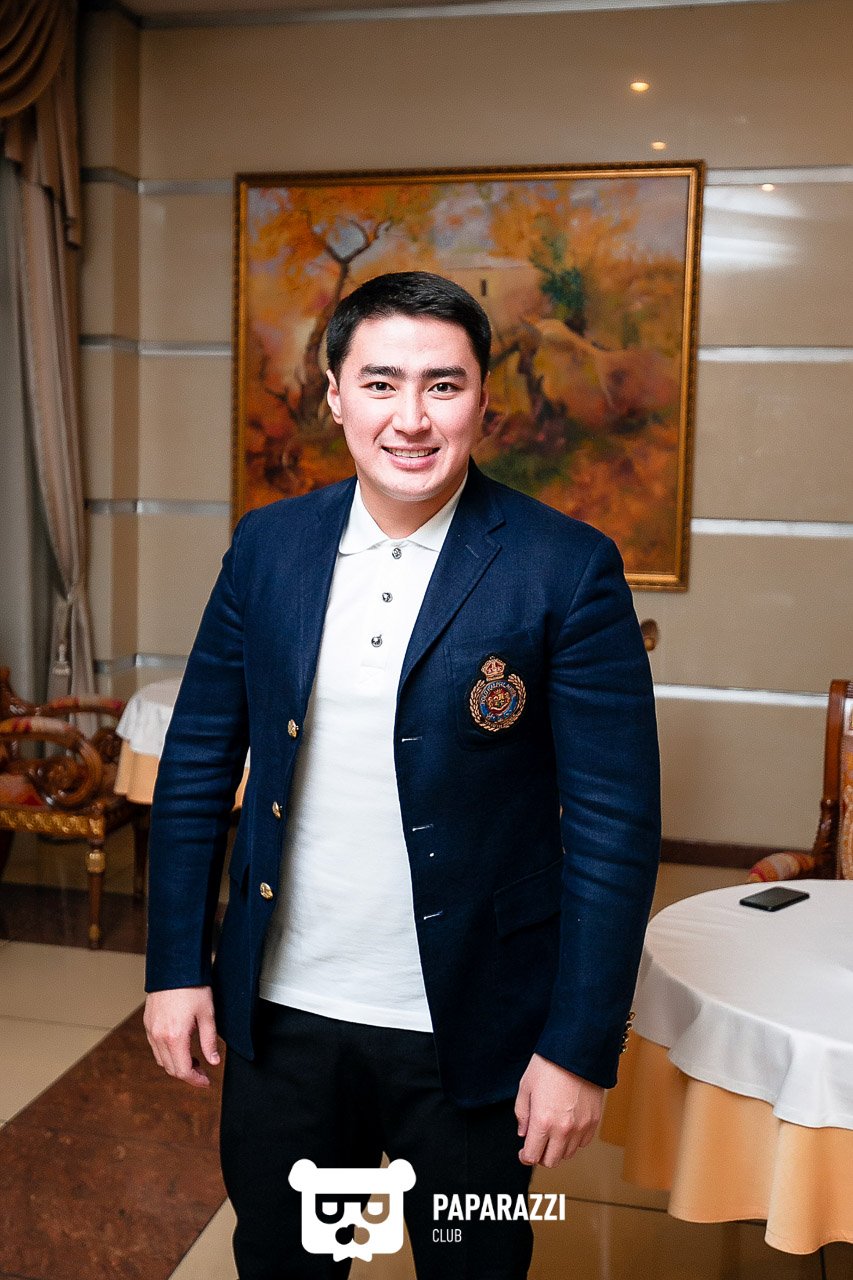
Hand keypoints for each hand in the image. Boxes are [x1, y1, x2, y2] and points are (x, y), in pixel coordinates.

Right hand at [144, 986, 219, 1088]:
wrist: (174, 966)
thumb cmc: (193, 986)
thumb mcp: (207, 1014)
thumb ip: (210, 1041)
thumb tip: (213, 1061)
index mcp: (174, 1036)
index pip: (183, 1070)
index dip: (196, 1080)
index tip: (206, 1082)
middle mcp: (158, 1036)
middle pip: (171, 1069)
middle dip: (188, 1074)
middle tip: (203, 1072)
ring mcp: (150, 1030)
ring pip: (161, 1060)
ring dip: (177, 1065)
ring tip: (194, 1059)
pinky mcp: (148, 1023)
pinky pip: (155, 1047)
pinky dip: (167, 1053)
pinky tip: (180, 1046)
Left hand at [514, 1053, 603, 1167]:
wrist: (577, 1050)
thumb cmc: (549, 1064)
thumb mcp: (526, 1087)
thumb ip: (522, 1114)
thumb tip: (523, 1133)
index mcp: (542, 1122)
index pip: (533, 1156)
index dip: (525, 1157)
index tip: (523, 1152)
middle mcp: (563, 1129)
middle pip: (551, 1160)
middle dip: (541, 1155)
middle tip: (537, 1143)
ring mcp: (581, 1127)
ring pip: (568, 1154)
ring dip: (558, 1149)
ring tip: (552, 1133)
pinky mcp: (594, 1121)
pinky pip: (583, 1142)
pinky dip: (574, 1140)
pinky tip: (567, 1127)